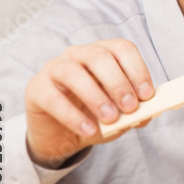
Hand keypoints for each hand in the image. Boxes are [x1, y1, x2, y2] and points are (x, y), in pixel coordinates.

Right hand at [24, 39, 153, 167]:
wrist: (62, 135)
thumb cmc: (95, 116)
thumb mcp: (120, 115)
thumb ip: (134, 112)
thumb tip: (148, 114)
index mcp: (103, 53)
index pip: (122, 48)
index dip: (137, 69)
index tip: (147, 94)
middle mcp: (78, 54)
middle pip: (99, 56)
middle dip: (118, 82)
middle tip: (130, 107)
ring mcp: (54, 68)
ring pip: (73, 72)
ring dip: (96, 96)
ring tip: (111, 119)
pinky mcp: (36, 89)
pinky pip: (53, 98)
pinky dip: (73, 116)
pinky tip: (89, 130)